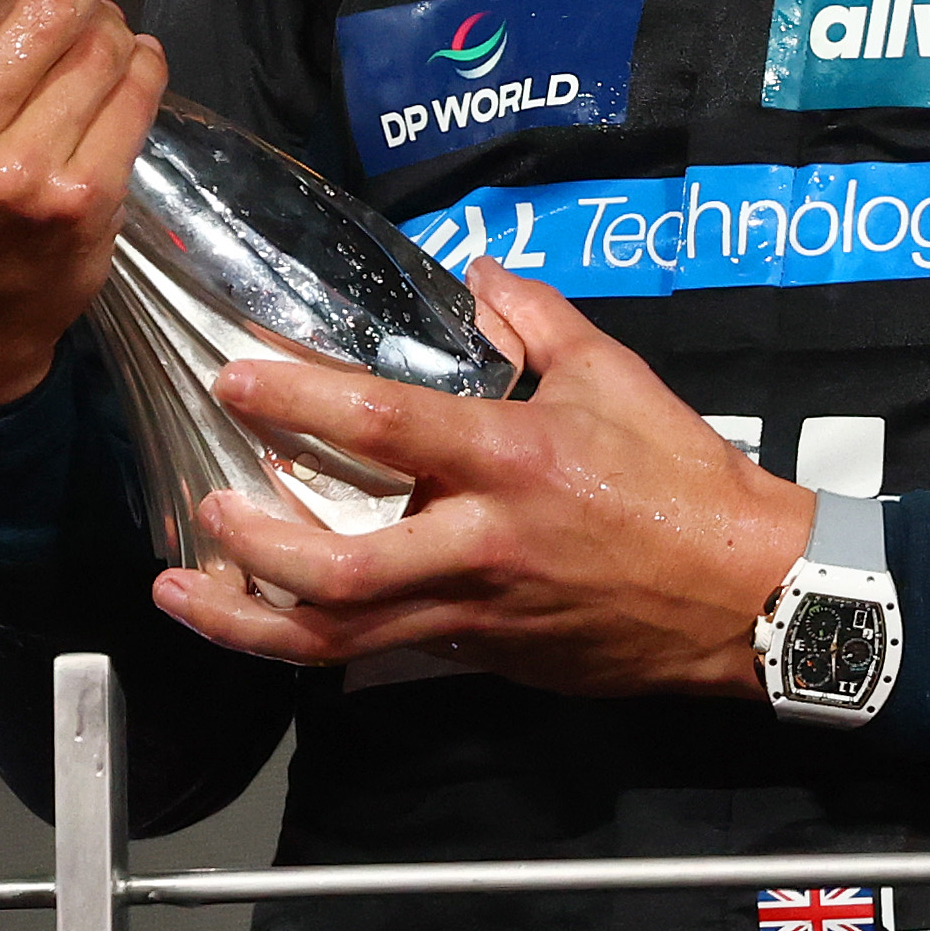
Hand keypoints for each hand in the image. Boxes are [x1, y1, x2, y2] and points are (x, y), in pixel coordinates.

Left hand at [153, 259, 820, 697]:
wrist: (746, 598)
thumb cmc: (683, 479)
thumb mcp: (615, 376)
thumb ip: (536, 319)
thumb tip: (480, 274)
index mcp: (511, 459)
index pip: (382, 425)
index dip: (297, 399)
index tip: (236, 378)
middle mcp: (480, 544)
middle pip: (336, 568)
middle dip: (250, 548)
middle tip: (200, 513)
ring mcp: (476, 613)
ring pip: (339, 638)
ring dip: (248, 621)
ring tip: (183, 597)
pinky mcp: (483, 656)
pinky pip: (382, 651)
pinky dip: (315, 637)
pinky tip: (267, 618)